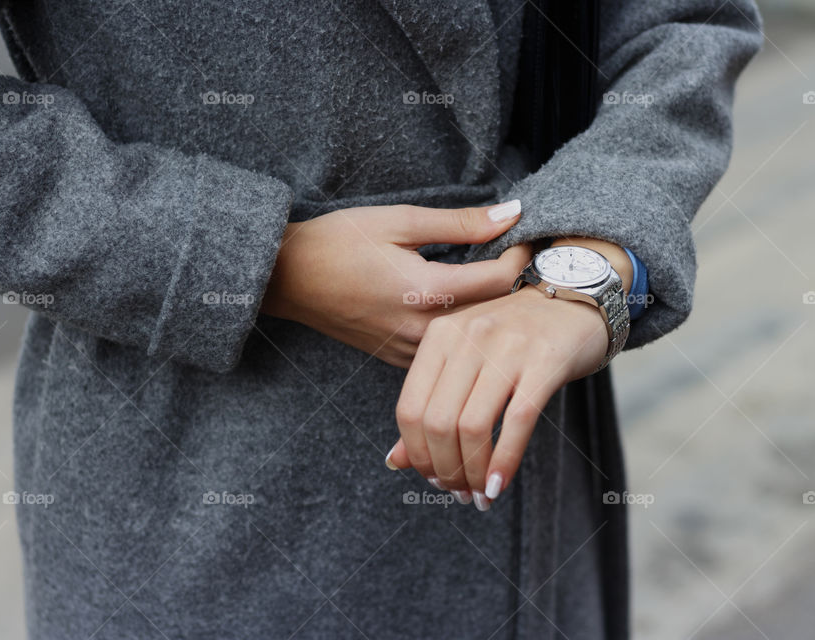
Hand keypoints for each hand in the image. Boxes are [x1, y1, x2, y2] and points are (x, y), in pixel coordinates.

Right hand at [260, 201, 527, 367]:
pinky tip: (469, 312)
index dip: (523, 259)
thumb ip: (460, 222)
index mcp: (424, 291)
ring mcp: (408, 351)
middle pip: (493, 318)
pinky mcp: (397, 359)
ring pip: (471, 340)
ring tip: (504, 289)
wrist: (286, 278)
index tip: (528, 241)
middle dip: (515, 290)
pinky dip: (464, 332)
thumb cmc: (338, 241)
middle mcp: (421, 330)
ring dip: (492, 316)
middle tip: (528, 264)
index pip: (499, 282)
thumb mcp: (400, 220)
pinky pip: (446, 352)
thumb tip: (512, 213)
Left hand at [386, 285, 609, 508]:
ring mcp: (508, 347)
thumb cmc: (515, 336)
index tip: (432, 478)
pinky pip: (517, 423)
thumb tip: (395, 461)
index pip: (409, 410)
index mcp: (440, 335)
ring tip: (478, 494)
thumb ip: (430, 404)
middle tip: (457, 492)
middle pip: (438, 423)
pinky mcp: (545, 362)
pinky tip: (498, 484)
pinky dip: (504, 462)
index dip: (416, 455)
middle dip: (445, 469)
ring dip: (473, 472)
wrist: (575, 297)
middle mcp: (469, 337)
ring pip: (473, 427)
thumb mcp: (464, 359)